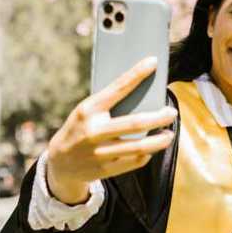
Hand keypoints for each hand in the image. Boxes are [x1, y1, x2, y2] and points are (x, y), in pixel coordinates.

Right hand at [45, 56, 177, 202]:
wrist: (60, 162)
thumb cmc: (80, 129)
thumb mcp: (87, 112)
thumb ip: (108, 105)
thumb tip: (142, 95)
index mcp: (88, 110)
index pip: (117, 88)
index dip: (137, 74)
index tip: (153, 62)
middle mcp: (93, 131)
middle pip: (135, 123)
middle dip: (159, 118)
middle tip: (171, 113)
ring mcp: (99, 152)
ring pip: (139, 147)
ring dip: (159, 141)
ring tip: (168, 135)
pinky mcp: (104, 169)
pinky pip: (134, 162)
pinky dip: (146, 155)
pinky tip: (151, 150)